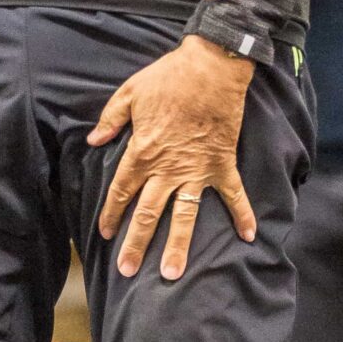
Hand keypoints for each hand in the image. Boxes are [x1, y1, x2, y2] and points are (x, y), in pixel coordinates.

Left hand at [89, 37, 255, 281]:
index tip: (106, 234)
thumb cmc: (167, 78)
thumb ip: (110, 120)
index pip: (122, 191)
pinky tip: (248, 236)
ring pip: (185, 216)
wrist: (210, 68)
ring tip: (172, 273)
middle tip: (127, 270)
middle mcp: (168, 169)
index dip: (111, 214)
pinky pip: (234, 195)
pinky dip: (243, 215)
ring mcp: (197, 170)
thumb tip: (93, 140)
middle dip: (136, 244)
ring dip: (178, 246)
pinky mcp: (222, 164)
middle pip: (148, 213)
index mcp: (142, 152)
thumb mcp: (128, 93)